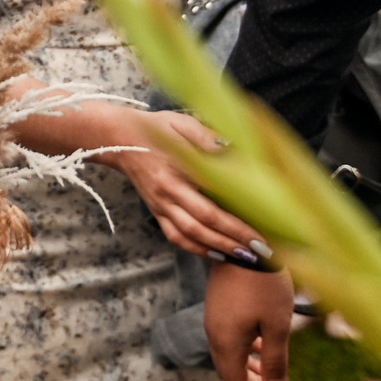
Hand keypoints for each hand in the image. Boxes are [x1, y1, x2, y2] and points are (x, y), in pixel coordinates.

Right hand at [106, 109, 261, 259]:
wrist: (117, 138)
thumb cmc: (155, 128)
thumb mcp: (181, 123)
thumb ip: (206, 137)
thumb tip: (233, 149)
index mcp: (174, 171)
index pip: (210, 198)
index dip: (236, 216)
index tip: (262, 225)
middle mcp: (166, 193)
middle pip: (203, 223)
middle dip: (234, 239)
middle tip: (262, 249)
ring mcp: (159, 205)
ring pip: (190, 235)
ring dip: (219, 249)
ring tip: (246, 257)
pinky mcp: (156, 212)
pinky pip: (176, 237)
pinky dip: (198, 249)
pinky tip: (218, 254)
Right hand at [204, 261, 292, 380]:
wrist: (247, 239)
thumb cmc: (265, 284)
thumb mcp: (277, 326)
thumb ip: (275, 362)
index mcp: (227, 343)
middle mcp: (215, 333)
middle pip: (230, 371)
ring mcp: (214, 317)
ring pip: (229, 353)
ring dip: (249, 366)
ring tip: (270, 370)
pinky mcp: (218, 303)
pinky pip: (229, 336)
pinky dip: (245, 348)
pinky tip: (262, 342)